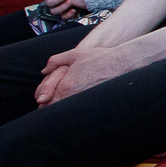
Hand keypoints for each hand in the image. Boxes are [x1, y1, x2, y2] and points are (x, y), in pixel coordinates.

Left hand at [34, 39, 154, 104]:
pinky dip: (78, 110)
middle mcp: (74, 97)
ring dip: (65, 110)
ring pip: (69, 112)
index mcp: (65, 87)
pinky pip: (82, 110)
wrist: (123, 62)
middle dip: (52, 109)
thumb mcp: (74, 54)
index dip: (44, 103)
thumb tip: (44, 70)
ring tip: (64, 108)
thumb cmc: (99, 57)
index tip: (43, 102)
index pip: (47, 102)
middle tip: (50, 107)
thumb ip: (54, 61)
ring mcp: (86, 101)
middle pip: (57, 111)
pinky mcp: (97, 104)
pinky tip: (80, 107)